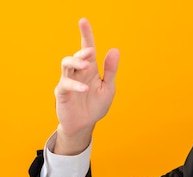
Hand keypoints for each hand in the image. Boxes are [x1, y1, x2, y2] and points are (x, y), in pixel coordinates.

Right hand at [53, 18, 119, 154]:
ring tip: (87, 65)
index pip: (87, 48)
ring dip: (76, 62)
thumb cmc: (95, 105)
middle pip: (76, 55)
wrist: (85, 124)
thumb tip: (115, 50)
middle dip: (81, 51)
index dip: (86, 34)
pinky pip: (66, 85)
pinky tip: (85, 88)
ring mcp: (69, 81)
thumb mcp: (108, 88)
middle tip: (90, 51)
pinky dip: (75, 85)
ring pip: (66, 64)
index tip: (84, 21)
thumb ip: (110, 70)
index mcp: (90, 69)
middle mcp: (78, 72)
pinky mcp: (62, 93)